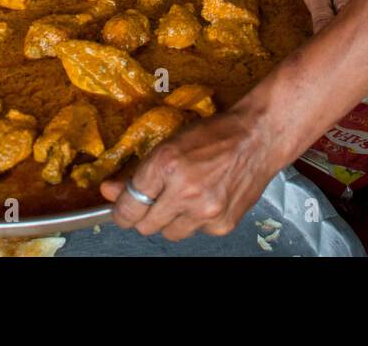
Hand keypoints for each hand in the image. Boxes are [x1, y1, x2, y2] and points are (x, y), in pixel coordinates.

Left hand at [101, 107, 279, 240]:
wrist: (259, 137)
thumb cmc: (215, 134)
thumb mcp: (169, 145)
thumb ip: (138, 173)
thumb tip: (109, 191)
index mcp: (166, 164)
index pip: (129, 206)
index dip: (121, 211)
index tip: (122, 210)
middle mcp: (184, 191)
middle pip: (146, 226)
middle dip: (145, 216)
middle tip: (155, 201)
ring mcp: (205, 211)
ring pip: (170, 234)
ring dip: (171, 220)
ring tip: (185, 197)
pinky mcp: (222, 224)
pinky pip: (196, 233)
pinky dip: (196, 221)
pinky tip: (206, 200)